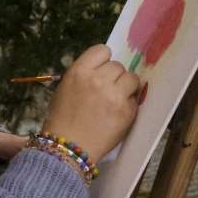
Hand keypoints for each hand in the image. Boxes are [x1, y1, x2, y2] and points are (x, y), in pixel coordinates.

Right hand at [41, 45, 141, 162]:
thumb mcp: (65, 88)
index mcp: (79, 71)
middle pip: (118, 65)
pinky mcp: (127, 110)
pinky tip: (117, 113)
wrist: (68, 147)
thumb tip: (103, 70)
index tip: (102, 71)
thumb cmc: (62, 118)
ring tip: (117, 100)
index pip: (102, 50)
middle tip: (108, 90)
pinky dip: (129, 104)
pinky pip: (135, 98)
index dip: (103, 60)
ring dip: (126, 87)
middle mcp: (97, 79)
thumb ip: (84, 75)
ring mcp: (114, 95)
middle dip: (114, 76)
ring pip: (132, 78)